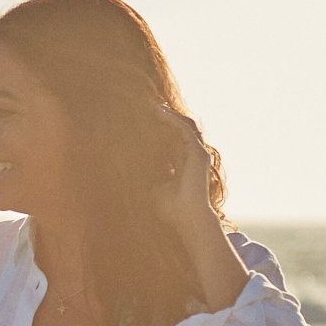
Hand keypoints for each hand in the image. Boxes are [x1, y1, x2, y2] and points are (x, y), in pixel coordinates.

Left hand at [157, 108, 246, 303]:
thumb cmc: (172, 210)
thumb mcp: (154, 190)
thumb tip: (127, 173)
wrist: (188, 219)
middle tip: (149, 107)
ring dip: (168, 115)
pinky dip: (172, 120)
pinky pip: (185, 130)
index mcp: (184, 165)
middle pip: (179, 130)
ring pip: (183, 127)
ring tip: (153, 106)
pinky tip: (159, 112)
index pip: (172, 141)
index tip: (145, 120)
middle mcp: (193, 157)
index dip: (160, 129)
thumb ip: (147, 178)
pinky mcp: (198, 154)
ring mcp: (198, 155)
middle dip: (165, 118)